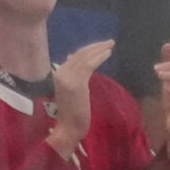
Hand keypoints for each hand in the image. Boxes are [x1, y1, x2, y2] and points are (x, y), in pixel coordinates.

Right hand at [48, 39, 114, 154]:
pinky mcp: (77, 83)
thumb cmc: (72, 115)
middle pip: (80, 54)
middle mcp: (61, 72)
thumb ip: (74, 76)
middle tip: (109, 41)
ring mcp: (68, 77)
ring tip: (111, 45)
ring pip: (85, 57)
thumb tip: (73, 58)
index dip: (88, 50)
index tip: (100, 46)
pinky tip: (108, 54)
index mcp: (58, 74)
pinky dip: (99, 57)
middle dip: (95, 46)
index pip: (74, 57)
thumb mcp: (71, 91)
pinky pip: (89, 65)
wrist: (68, 128)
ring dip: (99, 49)